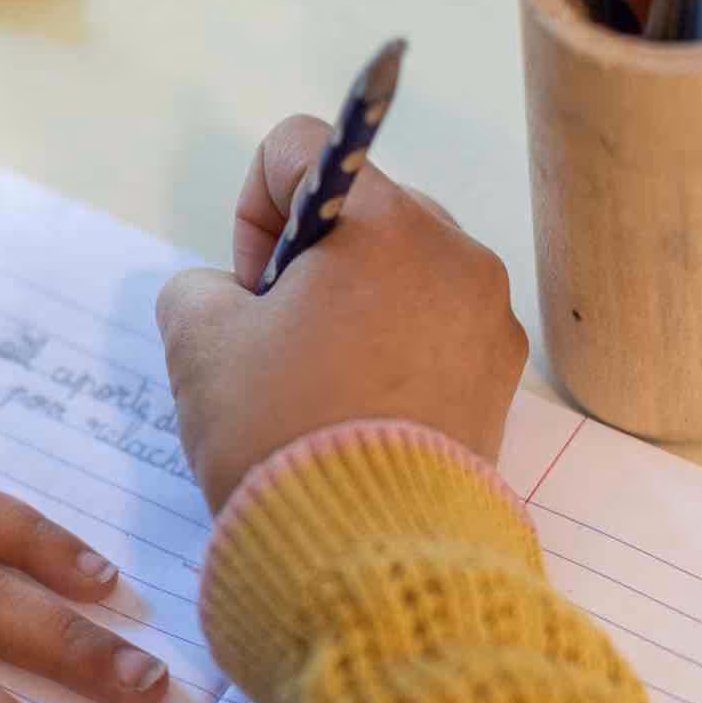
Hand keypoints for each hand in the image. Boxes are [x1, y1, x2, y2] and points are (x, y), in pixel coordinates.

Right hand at [156, 115, 529, 511]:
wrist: (368, 554)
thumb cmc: (279, 432)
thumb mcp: (198, 346)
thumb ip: (199, 290)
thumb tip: (233, 299)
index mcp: (383, 223)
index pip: (300, 148)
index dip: (252, 209)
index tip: (249, 291)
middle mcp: (453, 252)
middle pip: (360, 214)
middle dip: (309, 265)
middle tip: (278, 345)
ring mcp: (489, 316)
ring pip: (401, 273)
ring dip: (354, 308)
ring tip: (322, 387)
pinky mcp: (503, 376)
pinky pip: (438, 330)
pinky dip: (396, 352)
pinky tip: (363, 412)